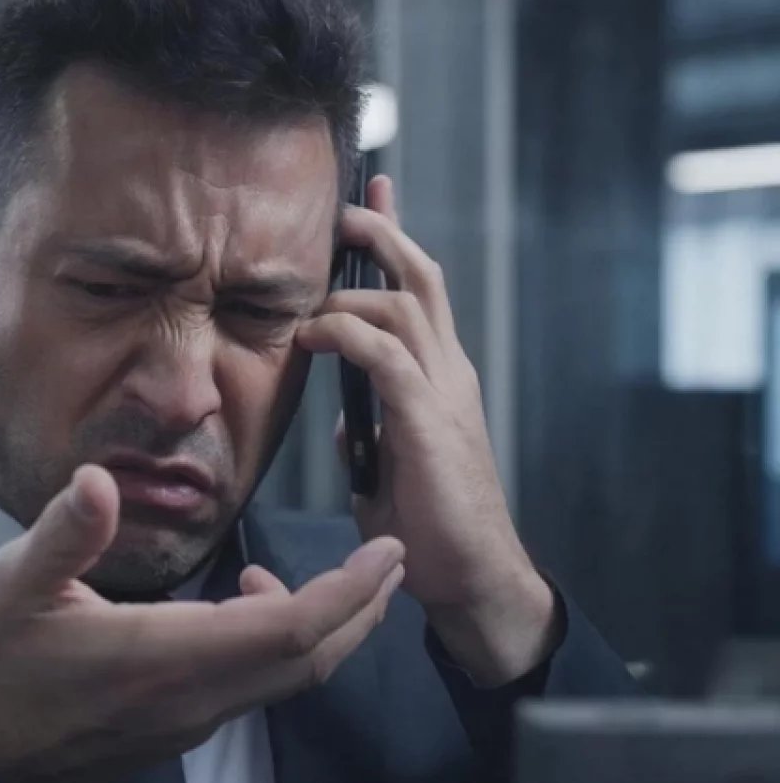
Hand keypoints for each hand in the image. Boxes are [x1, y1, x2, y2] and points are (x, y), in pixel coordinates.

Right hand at [0, 465, 404, 782]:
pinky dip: (284, 644)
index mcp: (165, 655)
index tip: (385, 552)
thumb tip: (99, 478)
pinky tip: (251, 601)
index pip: (288, 628)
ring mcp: (193, 718)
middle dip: (361, 609)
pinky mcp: (183, 726)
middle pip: (309, 658)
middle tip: (390, 560)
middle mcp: (195, 695)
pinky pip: (258, 687)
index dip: (346, 592)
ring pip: (289, 677)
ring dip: (327, 627)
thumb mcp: (15, 583)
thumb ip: (65, 531)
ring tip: (334, 576)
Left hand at [296, 176, 555, 685]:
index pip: (422, 293)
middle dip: (382, 233)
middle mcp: (449, 373)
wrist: (472, 580)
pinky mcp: (429, 420)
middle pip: (421, 278)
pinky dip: (346, 334)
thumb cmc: (432, 531)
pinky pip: (385, 354)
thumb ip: (374, 439)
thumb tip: (349, 424)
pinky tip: (314, 337)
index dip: (396, 242)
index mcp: (441, 380)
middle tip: (343, 208)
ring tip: (309, 292)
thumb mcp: (391, 474)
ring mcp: (444, 393)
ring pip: (405, 303)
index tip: (370, 202)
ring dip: (352, 286)